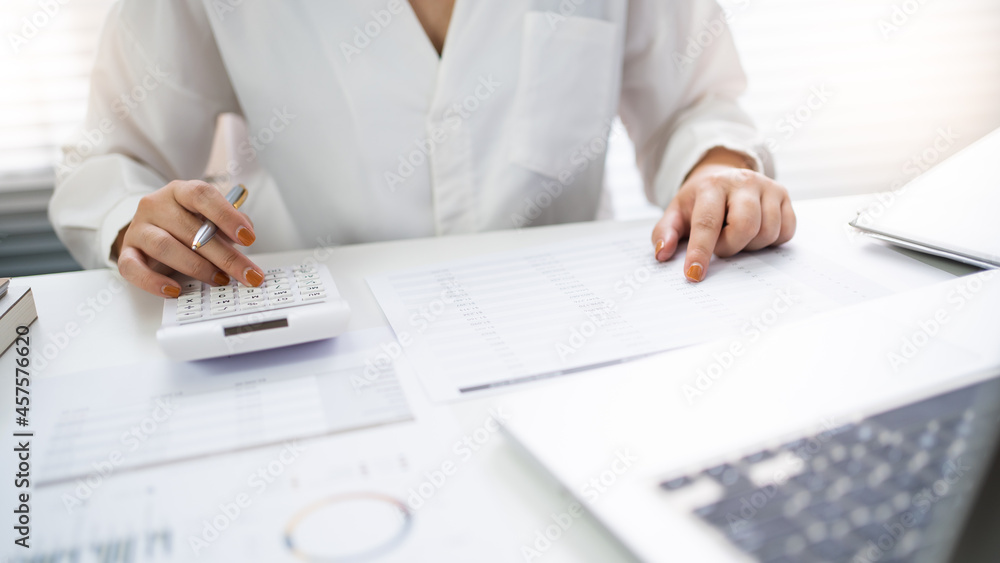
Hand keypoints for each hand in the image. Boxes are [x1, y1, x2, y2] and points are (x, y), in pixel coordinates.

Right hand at [114, 180, 264, 297]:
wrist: (149, 231)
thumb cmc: (186, 225)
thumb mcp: (209, 219)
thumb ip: (227, 224)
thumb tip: (245, 233)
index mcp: (179, 191)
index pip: (201, 195)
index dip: (226, 216)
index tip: (248, 237)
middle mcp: (155, 205)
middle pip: (190, 229)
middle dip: (224, 256)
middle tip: (247, 274)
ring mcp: (138, 228)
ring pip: (165, 247)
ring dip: (197, 267)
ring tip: (219, 279)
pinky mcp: (126, 252)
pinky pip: (133, 268)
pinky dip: (153, 282)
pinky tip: (175, 290)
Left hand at [651, 148, 795, 281]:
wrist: (723, 179)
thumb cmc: (699, 202)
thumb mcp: (676, 213)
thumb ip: (665, 233)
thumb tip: (662, 253)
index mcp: (712, 186)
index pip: (707, 222)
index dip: (701, 251)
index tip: (694, 274)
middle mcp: (743, 182)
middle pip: (745, 227)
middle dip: (731, 246)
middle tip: (720, 244)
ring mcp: (768, 186)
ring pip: (767, 233)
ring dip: (750, 246)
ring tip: (736, 235)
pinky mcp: (785, 195)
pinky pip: (786, 232)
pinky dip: (770, 241)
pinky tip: (755, 232)